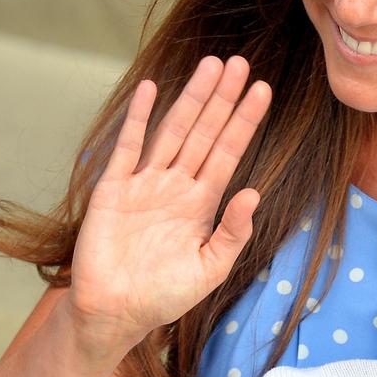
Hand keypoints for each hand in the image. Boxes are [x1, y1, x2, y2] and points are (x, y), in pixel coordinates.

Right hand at [66, 56, 271, 352]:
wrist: (115, 313)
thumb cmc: (164, 296)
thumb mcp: (210, 269)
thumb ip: (233, 233)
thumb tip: (254, 194)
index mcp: (202, 203)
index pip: (228, 152)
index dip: (244, 121)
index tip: (263, 90)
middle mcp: (176, 185)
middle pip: (204, 131)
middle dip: (223, 98)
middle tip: (241, 63)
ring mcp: (144, 183)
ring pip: (173, 131)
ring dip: (192, 98)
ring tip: (211, 66)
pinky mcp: (113, 188)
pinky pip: (128, 146)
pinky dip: (140, 118)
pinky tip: (154, 89)